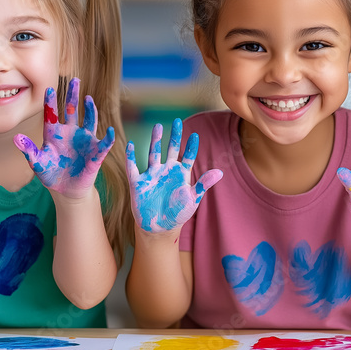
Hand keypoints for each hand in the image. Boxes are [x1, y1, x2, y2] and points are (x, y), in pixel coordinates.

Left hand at [14, 78, 113, 198]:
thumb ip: (29, 150)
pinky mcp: (96, 153)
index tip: (48, 89)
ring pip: (89, 120)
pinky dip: (108, 137)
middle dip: (73, 95)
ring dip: (90, 109)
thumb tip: (16, 138)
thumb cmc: (50, 174)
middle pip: (72, 110)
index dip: (51, 102)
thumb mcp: (37, 163)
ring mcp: (84, 141)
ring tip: (88, 98)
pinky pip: (104, 143)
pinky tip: (109, 131)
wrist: (66, 190)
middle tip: (75, 80)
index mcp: (53, 133)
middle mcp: (70, 133)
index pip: (52, 114)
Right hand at [125, 118, 222, 233]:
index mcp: (181, 174)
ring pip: (153, 154)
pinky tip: (129, 145)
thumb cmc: (178, 213)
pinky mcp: (138, 183)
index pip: (187, 156)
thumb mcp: (193, 198)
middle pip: (171, 149)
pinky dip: (130, 157)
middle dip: (174, 136)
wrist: (159, 228)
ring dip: (155, 141)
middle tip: (177, 121)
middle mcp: (166, 171)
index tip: (195, 135)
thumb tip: (220, 172)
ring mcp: (152, 175)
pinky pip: (132, 167)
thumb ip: (203, 184)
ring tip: (157, 127)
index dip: (191, 146)